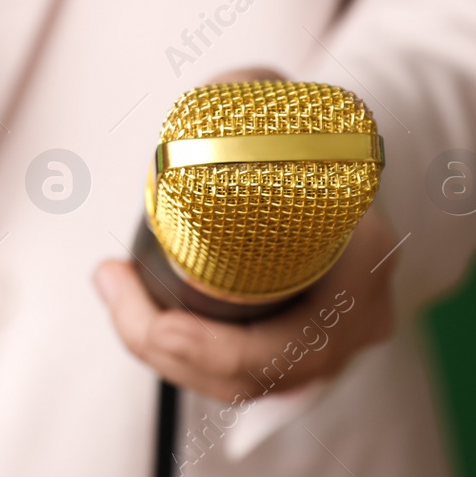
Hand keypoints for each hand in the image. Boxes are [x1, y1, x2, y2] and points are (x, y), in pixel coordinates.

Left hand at [93, 65, 392, 401]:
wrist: (358, 153)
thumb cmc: (313, 131)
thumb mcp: (282, 102)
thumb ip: (244, 93)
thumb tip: (211, 104)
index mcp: (363, 268)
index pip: (290, 344)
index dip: (212, 346)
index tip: (155, 312)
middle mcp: (358, 318)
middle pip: (251, 375)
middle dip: (166, 345)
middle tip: (112, 282)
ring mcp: (338, 339)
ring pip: (241, 383)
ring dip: (166, 351)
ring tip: (115, 288)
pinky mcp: (306, 344)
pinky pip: (242, 375)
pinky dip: (185, 355)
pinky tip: (139, 316)